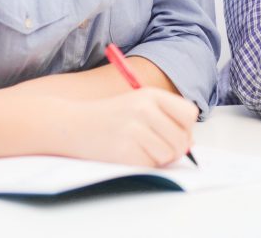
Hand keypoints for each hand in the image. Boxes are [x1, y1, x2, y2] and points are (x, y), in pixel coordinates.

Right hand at [59, 88, 198, 165]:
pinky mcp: (124, 151)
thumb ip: (165, 119)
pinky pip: (150, 165)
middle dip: (174, 149)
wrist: (70, 124)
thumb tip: (190, 144)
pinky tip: (127, 154)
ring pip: (168, 155)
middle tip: (155, 147)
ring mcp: (134, 130)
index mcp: (151, 95)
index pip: (189, 114)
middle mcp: (144, 109)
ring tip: (139, 148)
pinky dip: (143, 165)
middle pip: (182, 139)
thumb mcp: (138, 106)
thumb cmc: (108, 117)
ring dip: (158, 158)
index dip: (185, 127)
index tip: (173, 132)